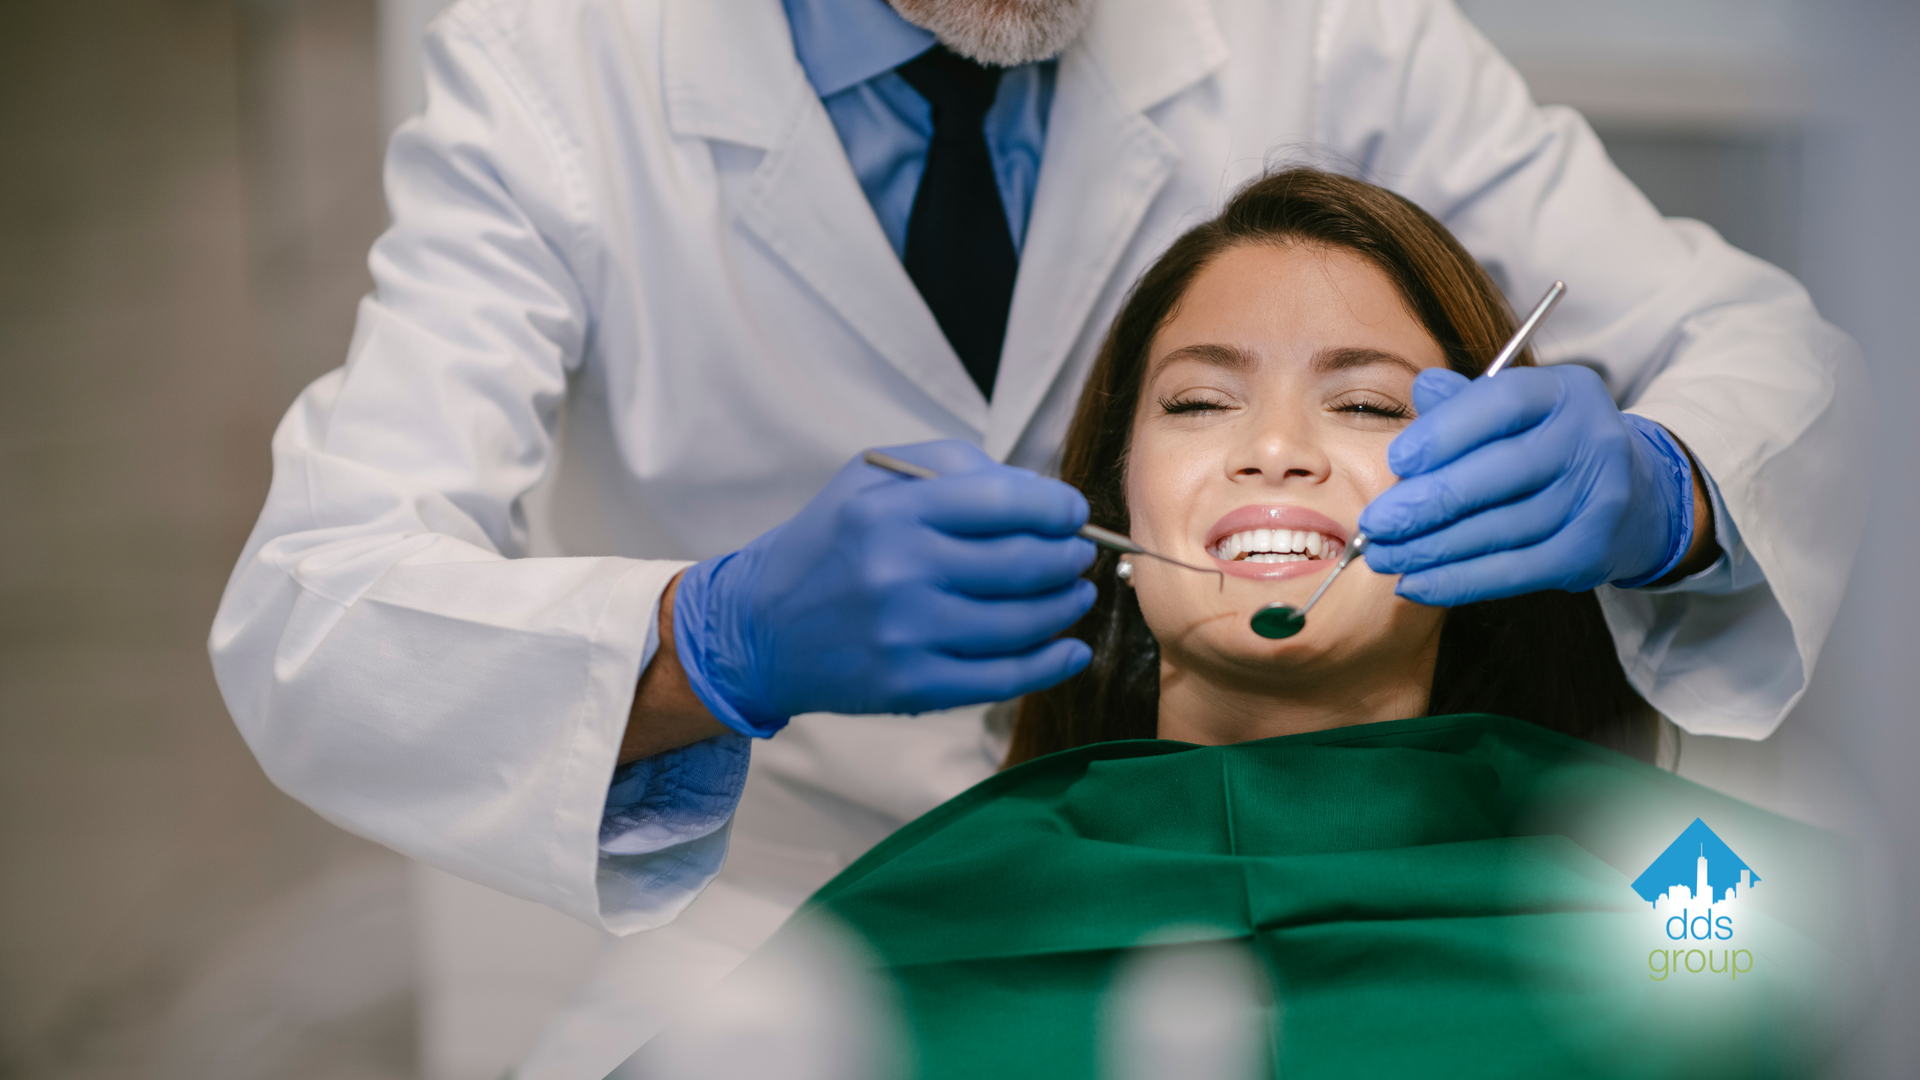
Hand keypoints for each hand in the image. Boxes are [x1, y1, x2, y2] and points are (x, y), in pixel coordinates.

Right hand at [672, 440, 1096, 735]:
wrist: (759, 629)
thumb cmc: (829, 544)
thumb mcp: (870, 480)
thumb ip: (953, 468)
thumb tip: (1038, 494)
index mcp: (893, 511)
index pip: (1005, 502)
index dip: (1057, 508)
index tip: (1072, 513)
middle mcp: (901, 572)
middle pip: (1025, 563)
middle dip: (1068, 557)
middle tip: (1078, 555)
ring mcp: (908, 635)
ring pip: (1024, 622)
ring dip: (1067, 606)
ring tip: (1074, 594)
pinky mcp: (912, 687)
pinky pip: (1005, 678)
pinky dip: (1052, 664)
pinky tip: (1071, 649)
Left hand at [1358, 365, 1695, 605]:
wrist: (1635, 494)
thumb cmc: (1548, 445)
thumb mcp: (1515, 410)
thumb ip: (1466, 402)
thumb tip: (1422, 388)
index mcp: (1563, 391)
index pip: (1502, 403)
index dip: (1445, 432)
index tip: (1397, 460)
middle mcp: (1589, 439)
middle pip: (1499, 473)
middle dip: (1427, 501)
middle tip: (1374, 523)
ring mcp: (1597, 498)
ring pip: (1502, 528)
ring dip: (1432, 548)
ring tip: (1384, 556)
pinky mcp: (1591, 551)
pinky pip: (1515, 571)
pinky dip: (1459, 581)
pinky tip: (1415, 583)